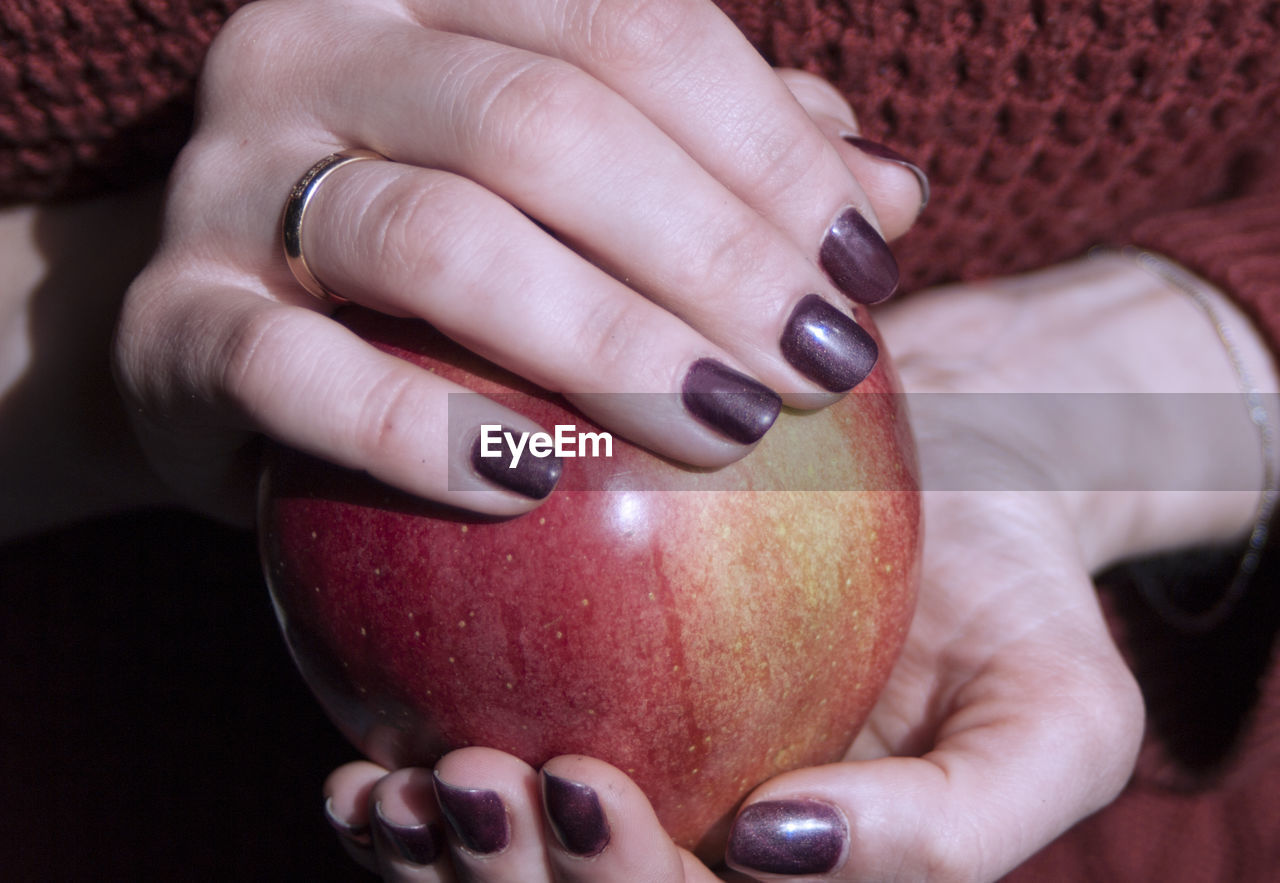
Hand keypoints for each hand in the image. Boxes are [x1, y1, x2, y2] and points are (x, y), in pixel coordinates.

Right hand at [112, 0, 924, 523]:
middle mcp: (318, 48)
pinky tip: (530, 486)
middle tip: (821, 365)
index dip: (765, 144)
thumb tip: (888, 193)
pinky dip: (418, 432)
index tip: (866, 269)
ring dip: (605, 339)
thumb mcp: (577, 185)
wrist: (226, 333)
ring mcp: (230, 181)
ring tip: (729, 425)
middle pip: (543, 121)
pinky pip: (294, 371)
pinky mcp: (176, 324)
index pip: (628, 21)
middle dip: (710, 249)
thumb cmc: (433, 260)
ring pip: (436, 234)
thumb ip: (717, 167)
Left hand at [321, 254, 1277, 880]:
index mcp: (799, 877)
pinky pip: (491, 768)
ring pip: (517, 875)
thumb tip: (771, 845)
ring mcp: (651, 792)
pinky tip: (367, 754)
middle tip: (470, 785)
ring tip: (391, 793)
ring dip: (440, 859)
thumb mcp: (1059, 719)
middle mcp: (715, 853)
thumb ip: (954, 829)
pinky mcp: (592, 708)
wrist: (974, 485)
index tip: (573, 780)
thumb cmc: (1020, 603)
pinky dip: (415, 792)